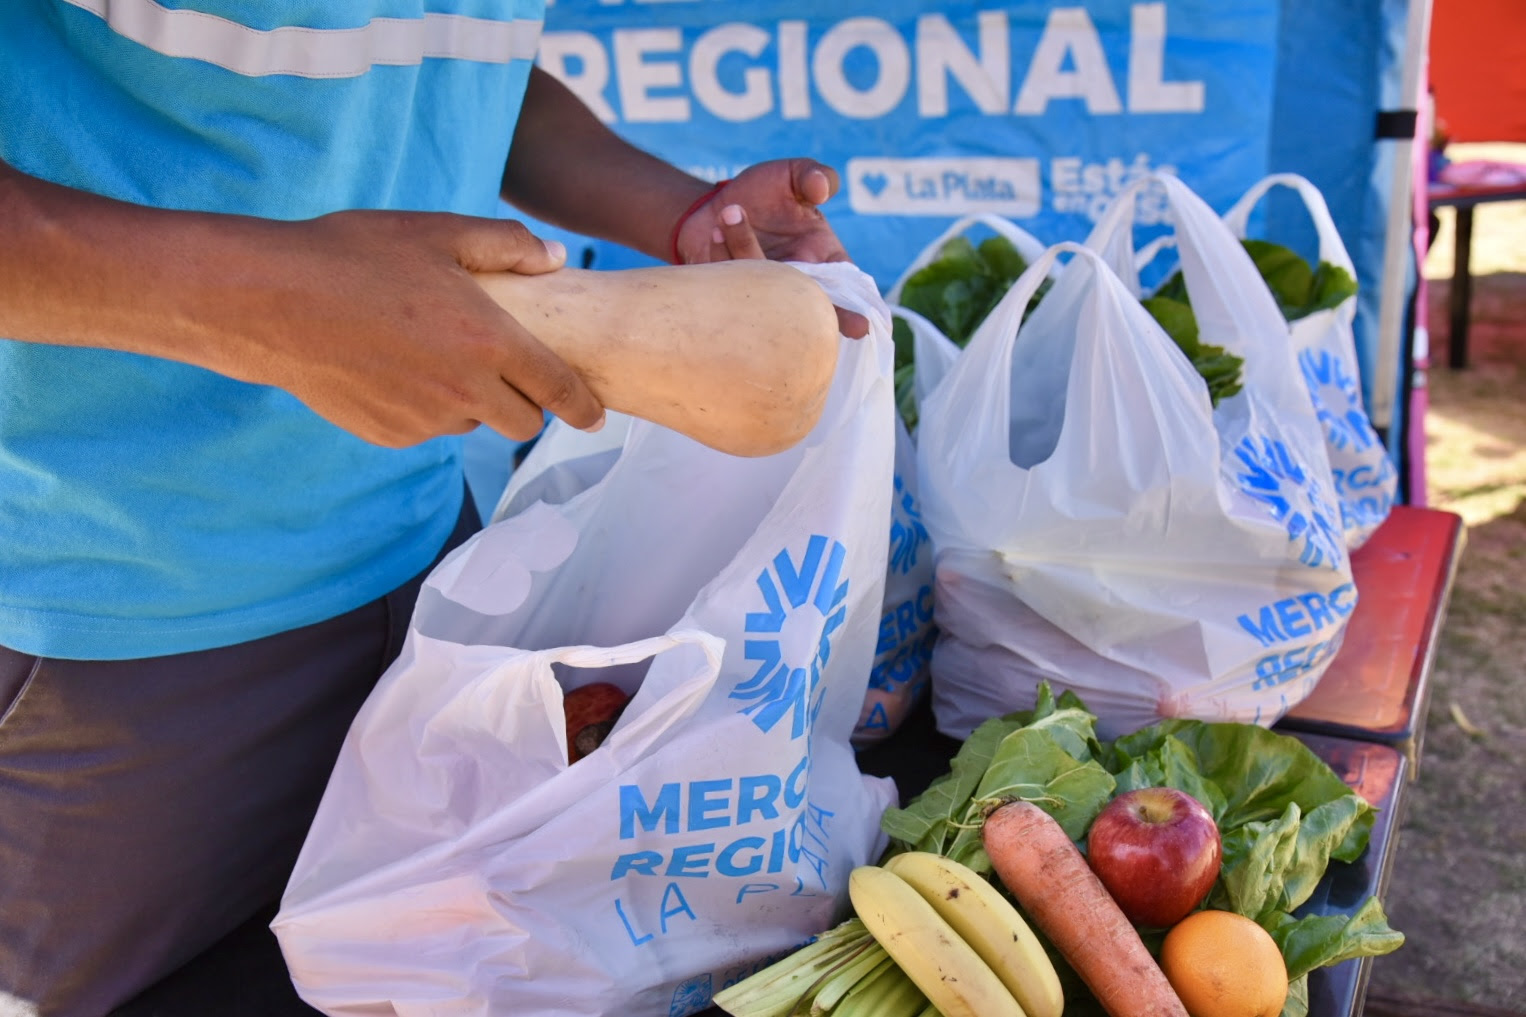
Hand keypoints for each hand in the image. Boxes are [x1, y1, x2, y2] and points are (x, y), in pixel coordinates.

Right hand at [233, 210, 604, 446]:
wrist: (270, 301)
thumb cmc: (354, 256)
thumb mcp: (437, 233)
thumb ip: (507, 245)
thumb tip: (556, 258)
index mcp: (489, 344)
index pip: (559, 390)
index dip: (582, 406)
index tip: (594, 416)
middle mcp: (464, 391)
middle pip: (522, 422)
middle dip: (523, 402)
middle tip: (502, 369)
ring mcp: (425, 419)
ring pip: (471, 423)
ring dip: (469, 401)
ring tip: (431, 353)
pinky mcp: (389, 435)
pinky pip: (425, 428)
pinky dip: (423, 407)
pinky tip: (391, 367)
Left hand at [673, 160, 869, 338]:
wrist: (711, 205)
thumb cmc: (762, 192)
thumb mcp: (791, 175)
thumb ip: (812, 175)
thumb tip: (822, 188)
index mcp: (822, 259)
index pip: (843, 290)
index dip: (851, 310)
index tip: (859, 327)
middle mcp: (795, 284)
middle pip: (806, 312)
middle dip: (808, 321)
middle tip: (811, 328)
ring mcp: (762, 294)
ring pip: (761, 290)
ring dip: (744, 247)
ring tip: (730, 213)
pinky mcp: (730, 297)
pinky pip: (728, 287)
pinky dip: (720, 254)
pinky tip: (714, 231)